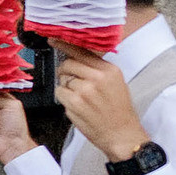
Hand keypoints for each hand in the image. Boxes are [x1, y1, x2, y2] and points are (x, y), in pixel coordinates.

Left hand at [54, 45, 149, 162]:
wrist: (122, 135)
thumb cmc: (119, 111)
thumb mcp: (116, 83)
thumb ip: (98, 69)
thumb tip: (77, 57)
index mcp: (109, 70)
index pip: (82, 52)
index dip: (65, 45)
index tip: (53, 39)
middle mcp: (97, 78)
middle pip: (68, 64)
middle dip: (65, 71)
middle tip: (72, 81)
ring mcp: (85, 90)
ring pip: (62, 80)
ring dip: (66, 88)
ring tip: (81, 99)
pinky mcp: (75, 103)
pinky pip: (59, 93)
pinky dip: (64, 99)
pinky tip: (77, 106)